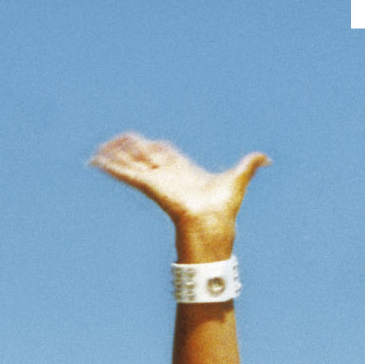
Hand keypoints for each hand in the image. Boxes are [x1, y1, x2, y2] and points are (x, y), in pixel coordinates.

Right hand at [93, 135, 265, 259]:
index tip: (144, 141)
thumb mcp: (237, 179)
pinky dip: (111, 167)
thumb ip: (249, 165)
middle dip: (129, 148)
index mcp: (183, 171)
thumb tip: (267, 158)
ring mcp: (156, 180)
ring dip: (115, 155)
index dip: (154, 147)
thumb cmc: (223, 207)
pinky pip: (126, 174)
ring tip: (97, 150)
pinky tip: (97, 161)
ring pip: (131, 163)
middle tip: (115, 140)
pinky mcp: (149, 186)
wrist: (212, 223)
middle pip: (143, 156)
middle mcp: (166, 175)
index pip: (164, 154)